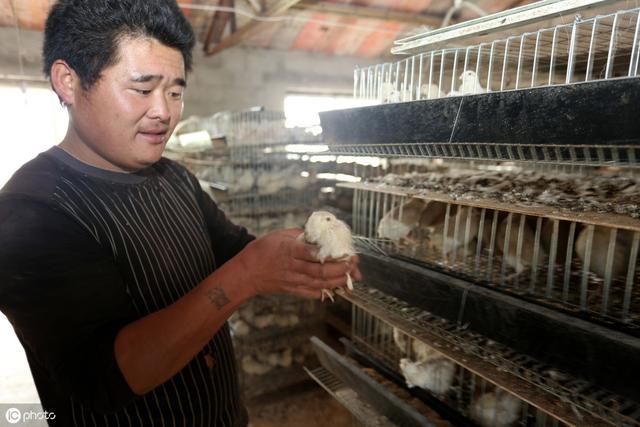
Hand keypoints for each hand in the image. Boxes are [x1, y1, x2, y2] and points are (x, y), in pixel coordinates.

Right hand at [234, 228, 360, 298]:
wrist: (247, 273)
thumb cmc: (262, 250)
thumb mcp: (279, 235)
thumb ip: (299, 234)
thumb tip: (318, 234)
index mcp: (288, 250)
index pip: (309, 252)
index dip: (326, 254)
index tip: (340, 251)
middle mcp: (292, 266)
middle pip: (319, 271)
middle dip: (339, 268)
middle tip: (353, 263)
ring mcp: (293, 280)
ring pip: (318, 283)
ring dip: (337, 281)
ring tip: (350, 276)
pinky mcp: (292, 289)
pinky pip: (311, 293)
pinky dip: (325, 292)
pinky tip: (337, 289)